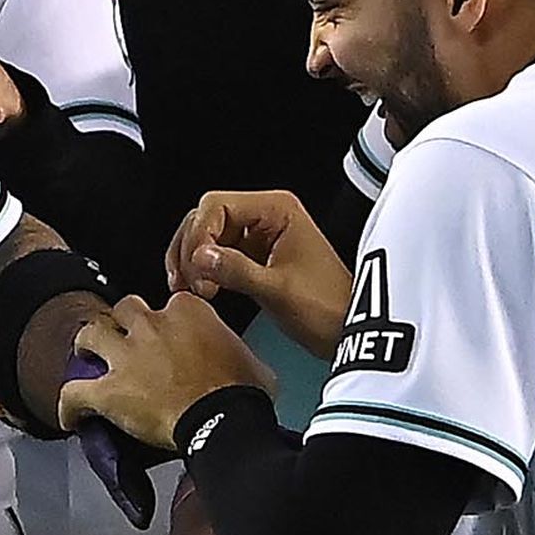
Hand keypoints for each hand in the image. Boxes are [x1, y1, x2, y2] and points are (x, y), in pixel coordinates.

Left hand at [62, 293, 277, 449]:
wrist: (224, 419)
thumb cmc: (244, 391)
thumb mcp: (251, 359)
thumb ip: (234, 351)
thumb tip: (240, 364)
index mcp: (188, 310)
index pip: (172, 304)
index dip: (170, 322)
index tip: (175, 337)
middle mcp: (152, 324)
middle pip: (126, 308)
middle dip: (125, 323)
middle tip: (128, 340)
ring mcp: (126, 355)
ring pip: (90, 334)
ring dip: (88, 345)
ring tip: (87, 357)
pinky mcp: (108, 391)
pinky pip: (73, 392)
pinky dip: (70, 405)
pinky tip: (71, 416)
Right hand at [165, 190, 352, 359]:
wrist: (346, 329)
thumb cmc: (327, 306)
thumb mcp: (278, 290)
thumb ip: (237, 270)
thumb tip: (200, 258)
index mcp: (278, 209)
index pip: (218, 205)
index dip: (199, 235)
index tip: (195, 267)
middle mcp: (267, 216)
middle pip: (206, 217)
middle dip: (191, 249)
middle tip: (188, 281)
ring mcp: (258, 235)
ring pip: (207, 236)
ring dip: (192, 261)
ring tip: (189, 288)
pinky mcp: (253, 256)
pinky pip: (217, 254)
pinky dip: (202, 270)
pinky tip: (199, 288)